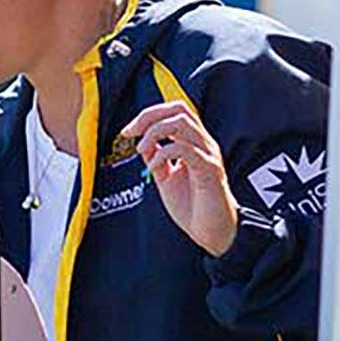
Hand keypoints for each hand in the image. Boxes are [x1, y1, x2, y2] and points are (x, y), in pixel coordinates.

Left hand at [124, 101, 237, 255]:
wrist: (211, 231)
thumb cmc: (193, 206)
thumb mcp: (166, 178)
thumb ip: (156, 159)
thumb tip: (141, 143)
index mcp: (194, 143)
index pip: (175, 111)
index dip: (149, 114)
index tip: (128, 131)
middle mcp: (204, 144)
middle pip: (179, 109)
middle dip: (149, 116)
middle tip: (130, 133)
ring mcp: (208, 154)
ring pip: (182, 123)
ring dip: (154, 132)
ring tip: (141, 150)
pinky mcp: (209, 170)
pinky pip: (185, 149)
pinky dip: (162, 154)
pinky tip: (152, 168)